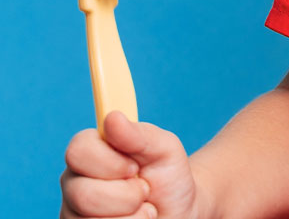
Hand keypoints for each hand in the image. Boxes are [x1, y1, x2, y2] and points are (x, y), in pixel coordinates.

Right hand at [61, 112, 199, 218]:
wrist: (178, 210)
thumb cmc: (167, 175)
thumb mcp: (163, 148)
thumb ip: (139, 134)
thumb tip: (112, 118)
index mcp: (91, 151)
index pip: (77, 150)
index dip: (109, 162)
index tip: (135, 166)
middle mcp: (75, 182)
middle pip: (82, 194)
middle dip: (126, 195)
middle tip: (144, 190)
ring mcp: (73, 213)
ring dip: (130, 217)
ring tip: (143, 208)